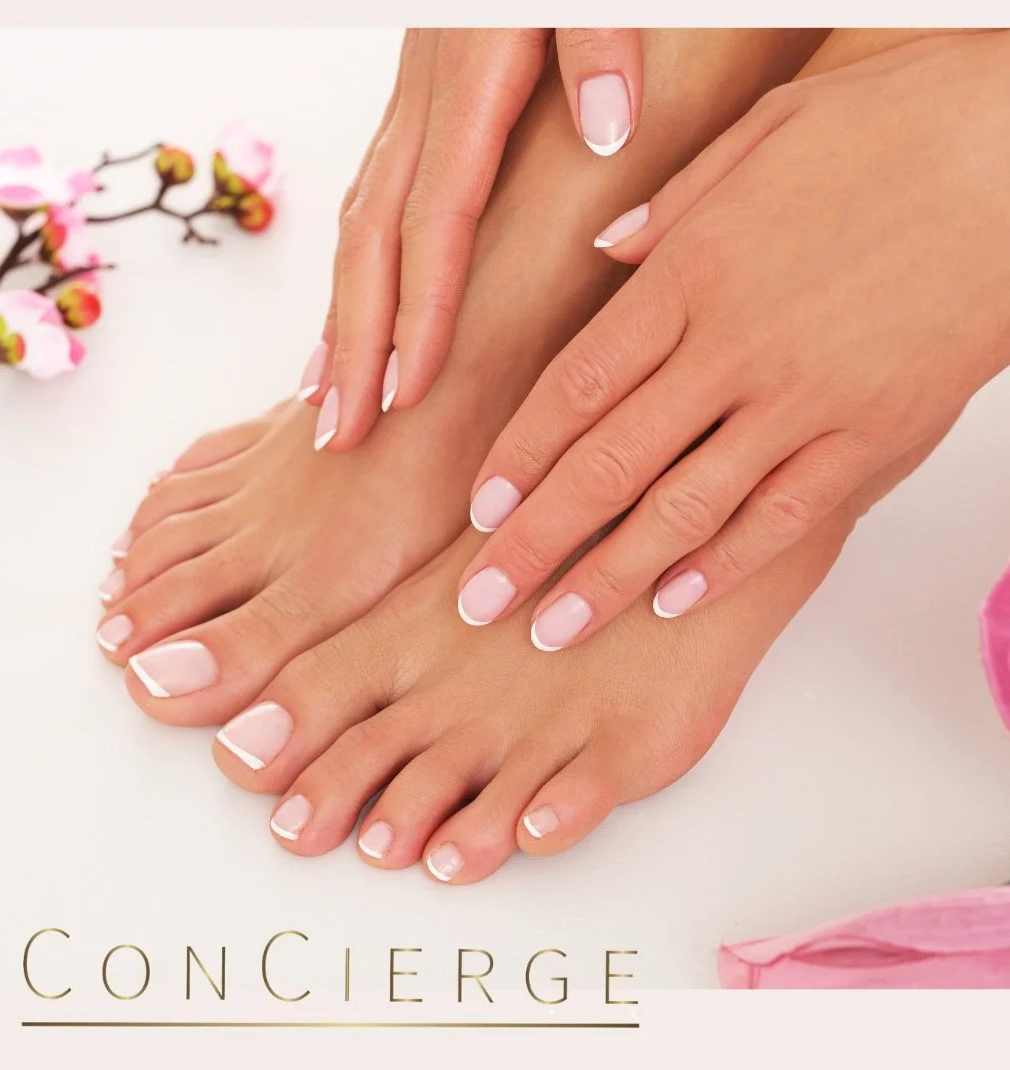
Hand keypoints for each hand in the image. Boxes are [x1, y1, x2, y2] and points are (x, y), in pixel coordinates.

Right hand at [304, 28, 643, 450]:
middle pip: (373, 238)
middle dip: (354, 342)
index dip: (419, 312)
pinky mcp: (420, 97)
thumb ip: (599, 33)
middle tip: (337, 432)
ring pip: (356, 223)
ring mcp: (413, 99)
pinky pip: (369, 196)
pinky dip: (353, 266)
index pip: (437, 220)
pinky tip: (348, 311)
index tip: (406, 394)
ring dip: (339, 315)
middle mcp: (426, 96)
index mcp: (472, 74)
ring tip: (323, 397)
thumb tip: (603, 124)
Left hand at [458, 32, 1009, 648]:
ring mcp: (804, 401)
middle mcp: (733, 349)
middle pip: (606, 467)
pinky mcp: (873, 437)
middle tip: (481, 601)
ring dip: (608, 579)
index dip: (519, 458)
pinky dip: (724, 566)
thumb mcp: (765, 134)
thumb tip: (607, 253)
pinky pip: (783, 519)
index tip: (479, 513)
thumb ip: (673, 206)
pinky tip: (672, 602)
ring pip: (682, 512)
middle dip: (534, 545)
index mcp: (692, 276)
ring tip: (552, 631)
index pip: (574, 388)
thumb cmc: (900, 127)